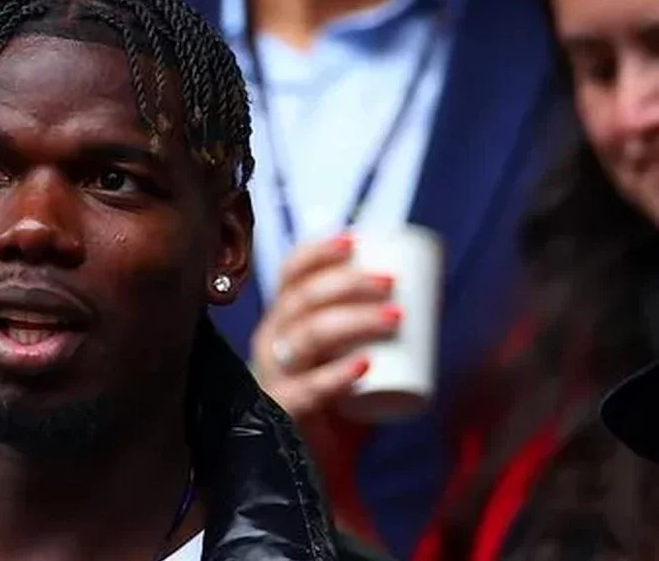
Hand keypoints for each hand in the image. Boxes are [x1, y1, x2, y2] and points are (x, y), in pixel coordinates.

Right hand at [249, 233, 396, 547]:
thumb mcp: (354, 355)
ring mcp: (273, 375)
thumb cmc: (342, 405)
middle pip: (301, 298)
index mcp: (285, 318)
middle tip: (391, 284)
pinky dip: (335, 375)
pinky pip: (305, 389)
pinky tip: (364, 367)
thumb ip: (381, 327)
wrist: (320, 466)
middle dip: (347, 282)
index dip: (319, 251)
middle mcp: (272, 340)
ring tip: (393, 318)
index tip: (357, 241)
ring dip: (351, 319)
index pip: (290, 273)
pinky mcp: (282, 411)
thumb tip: (435, 290)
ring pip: (305, 335)